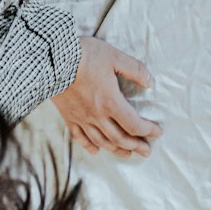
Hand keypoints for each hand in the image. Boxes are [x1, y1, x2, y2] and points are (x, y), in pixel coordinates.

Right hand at [51, 38, 161, 158]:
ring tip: (127, 154)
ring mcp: (82, 118)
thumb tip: (150, 82)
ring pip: (102, 142)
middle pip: (120, 138)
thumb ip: (134, 69)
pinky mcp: (69, 117)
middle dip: (136, 146)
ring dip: (117, 150)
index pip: (134, 124)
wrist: (52, 60)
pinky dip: (90, 146)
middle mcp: (97, 115)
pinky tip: (96, 150)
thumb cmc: (85, 56)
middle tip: (147, 151)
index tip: (158, 132)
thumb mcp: (114, 56)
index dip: (148, 130)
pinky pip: (80, 138)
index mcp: (111, 102)